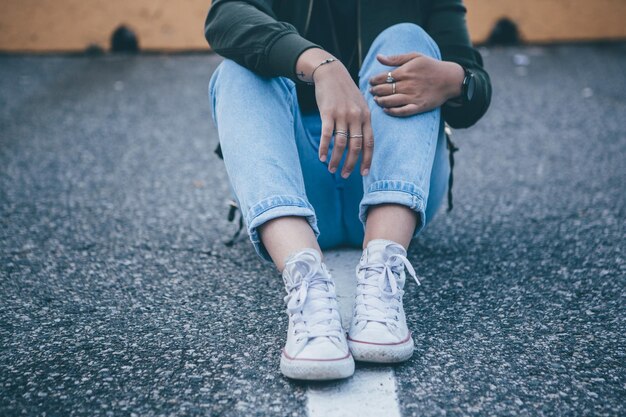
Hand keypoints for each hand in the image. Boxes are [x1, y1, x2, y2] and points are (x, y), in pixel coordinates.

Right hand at [296, 48, 372, 177]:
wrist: (331, 72)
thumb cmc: (345, 91)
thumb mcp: (359, 104)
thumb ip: (362, 122)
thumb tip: (361, 142)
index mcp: (366, 116)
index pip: (369, 143)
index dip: (367, 160)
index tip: (364, 173)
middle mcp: (356, 117)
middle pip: (355, 147)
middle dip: (351, 164)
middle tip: (345, 176)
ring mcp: (342, 115)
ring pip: (341, 144)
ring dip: (336, 160)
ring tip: (331, 169)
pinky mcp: (327, 113)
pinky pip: (326, 135)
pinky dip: (324, 148)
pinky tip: (321, 157)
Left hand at [369, 53, 463, 116]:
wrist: (450, 79)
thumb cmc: (431, 66)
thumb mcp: (415, 56)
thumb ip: (395, 58)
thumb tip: (378, 57)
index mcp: (405, 72)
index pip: (383, 77)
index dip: (374, 80)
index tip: (371, 81)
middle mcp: (407, 85)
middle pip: (384, 90)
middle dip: (375, 90)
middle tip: (371, 91)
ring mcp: (413, 97)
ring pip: (390, 101)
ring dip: (380, 101)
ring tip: (376, 100)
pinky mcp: (418, 106)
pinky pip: (402, 111)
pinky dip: (392, 112)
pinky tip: (386, 110)